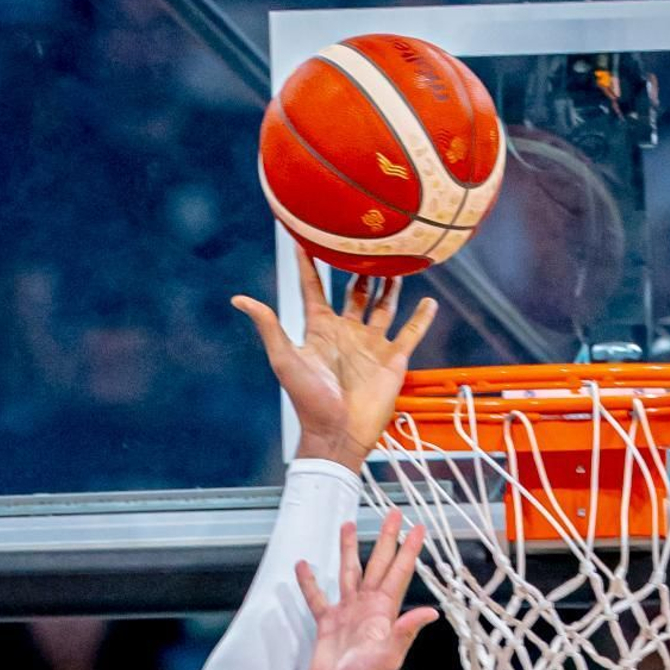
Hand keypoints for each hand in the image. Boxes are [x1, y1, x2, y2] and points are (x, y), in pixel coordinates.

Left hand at [234, 245, 436, 472]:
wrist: (337, 434)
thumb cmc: (308, 400)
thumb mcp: (285, 358)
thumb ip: (268, 326)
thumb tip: (239, 299)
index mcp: (321, 328)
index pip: (314, 287)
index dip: (309, 263)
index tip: (306, 235)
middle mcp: (347, 331)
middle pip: (355, 292)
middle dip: (360, 268)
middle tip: (367, 240)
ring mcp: (371, 344)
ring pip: (384, 306)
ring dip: (391, 286)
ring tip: (398, 260)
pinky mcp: (393, 359)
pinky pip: (411, 333)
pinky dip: (422, 317)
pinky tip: (430, 300)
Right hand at [297, 512, 437, 669]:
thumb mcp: (388, 656)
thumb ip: (405, 632)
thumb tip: (430, 613)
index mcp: (383, 612)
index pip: (398, 572)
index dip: (408, 550)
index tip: (417, 527)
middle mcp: (367, 608)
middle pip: (378, 564)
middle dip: (386, 539)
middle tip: (392, 514)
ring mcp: (347, 614)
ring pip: (349, 573)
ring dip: (349, 550)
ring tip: (348, 525)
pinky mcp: (327, 625)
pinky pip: (317, 597)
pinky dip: (310, 582)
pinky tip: (304, 566)